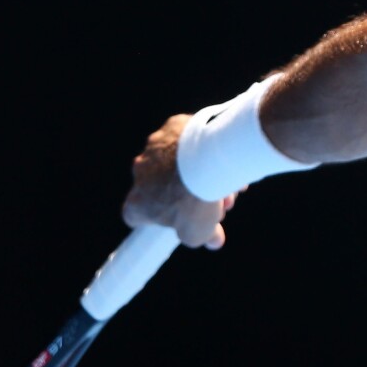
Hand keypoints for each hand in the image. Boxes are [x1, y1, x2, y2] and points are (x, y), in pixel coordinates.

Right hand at [122, 114, 239, 249]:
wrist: (207, 159)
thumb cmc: (196, 200)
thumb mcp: (198, 231)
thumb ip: (201, 237)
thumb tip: (215, 241)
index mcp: (137, 202)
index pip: (139, 215)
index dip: (162, 218)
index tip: (181, 218)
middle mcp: (139, 171)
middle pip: (165, 186)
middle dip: (189, 194)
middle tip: (218, 200)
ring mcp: (155, 145)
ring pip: (178, 161)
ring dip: (199, 171)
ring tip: (228, 180)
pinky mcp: (173, 125)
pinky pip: (188, 139)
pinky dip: (203, 147)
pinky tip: (224, 156)